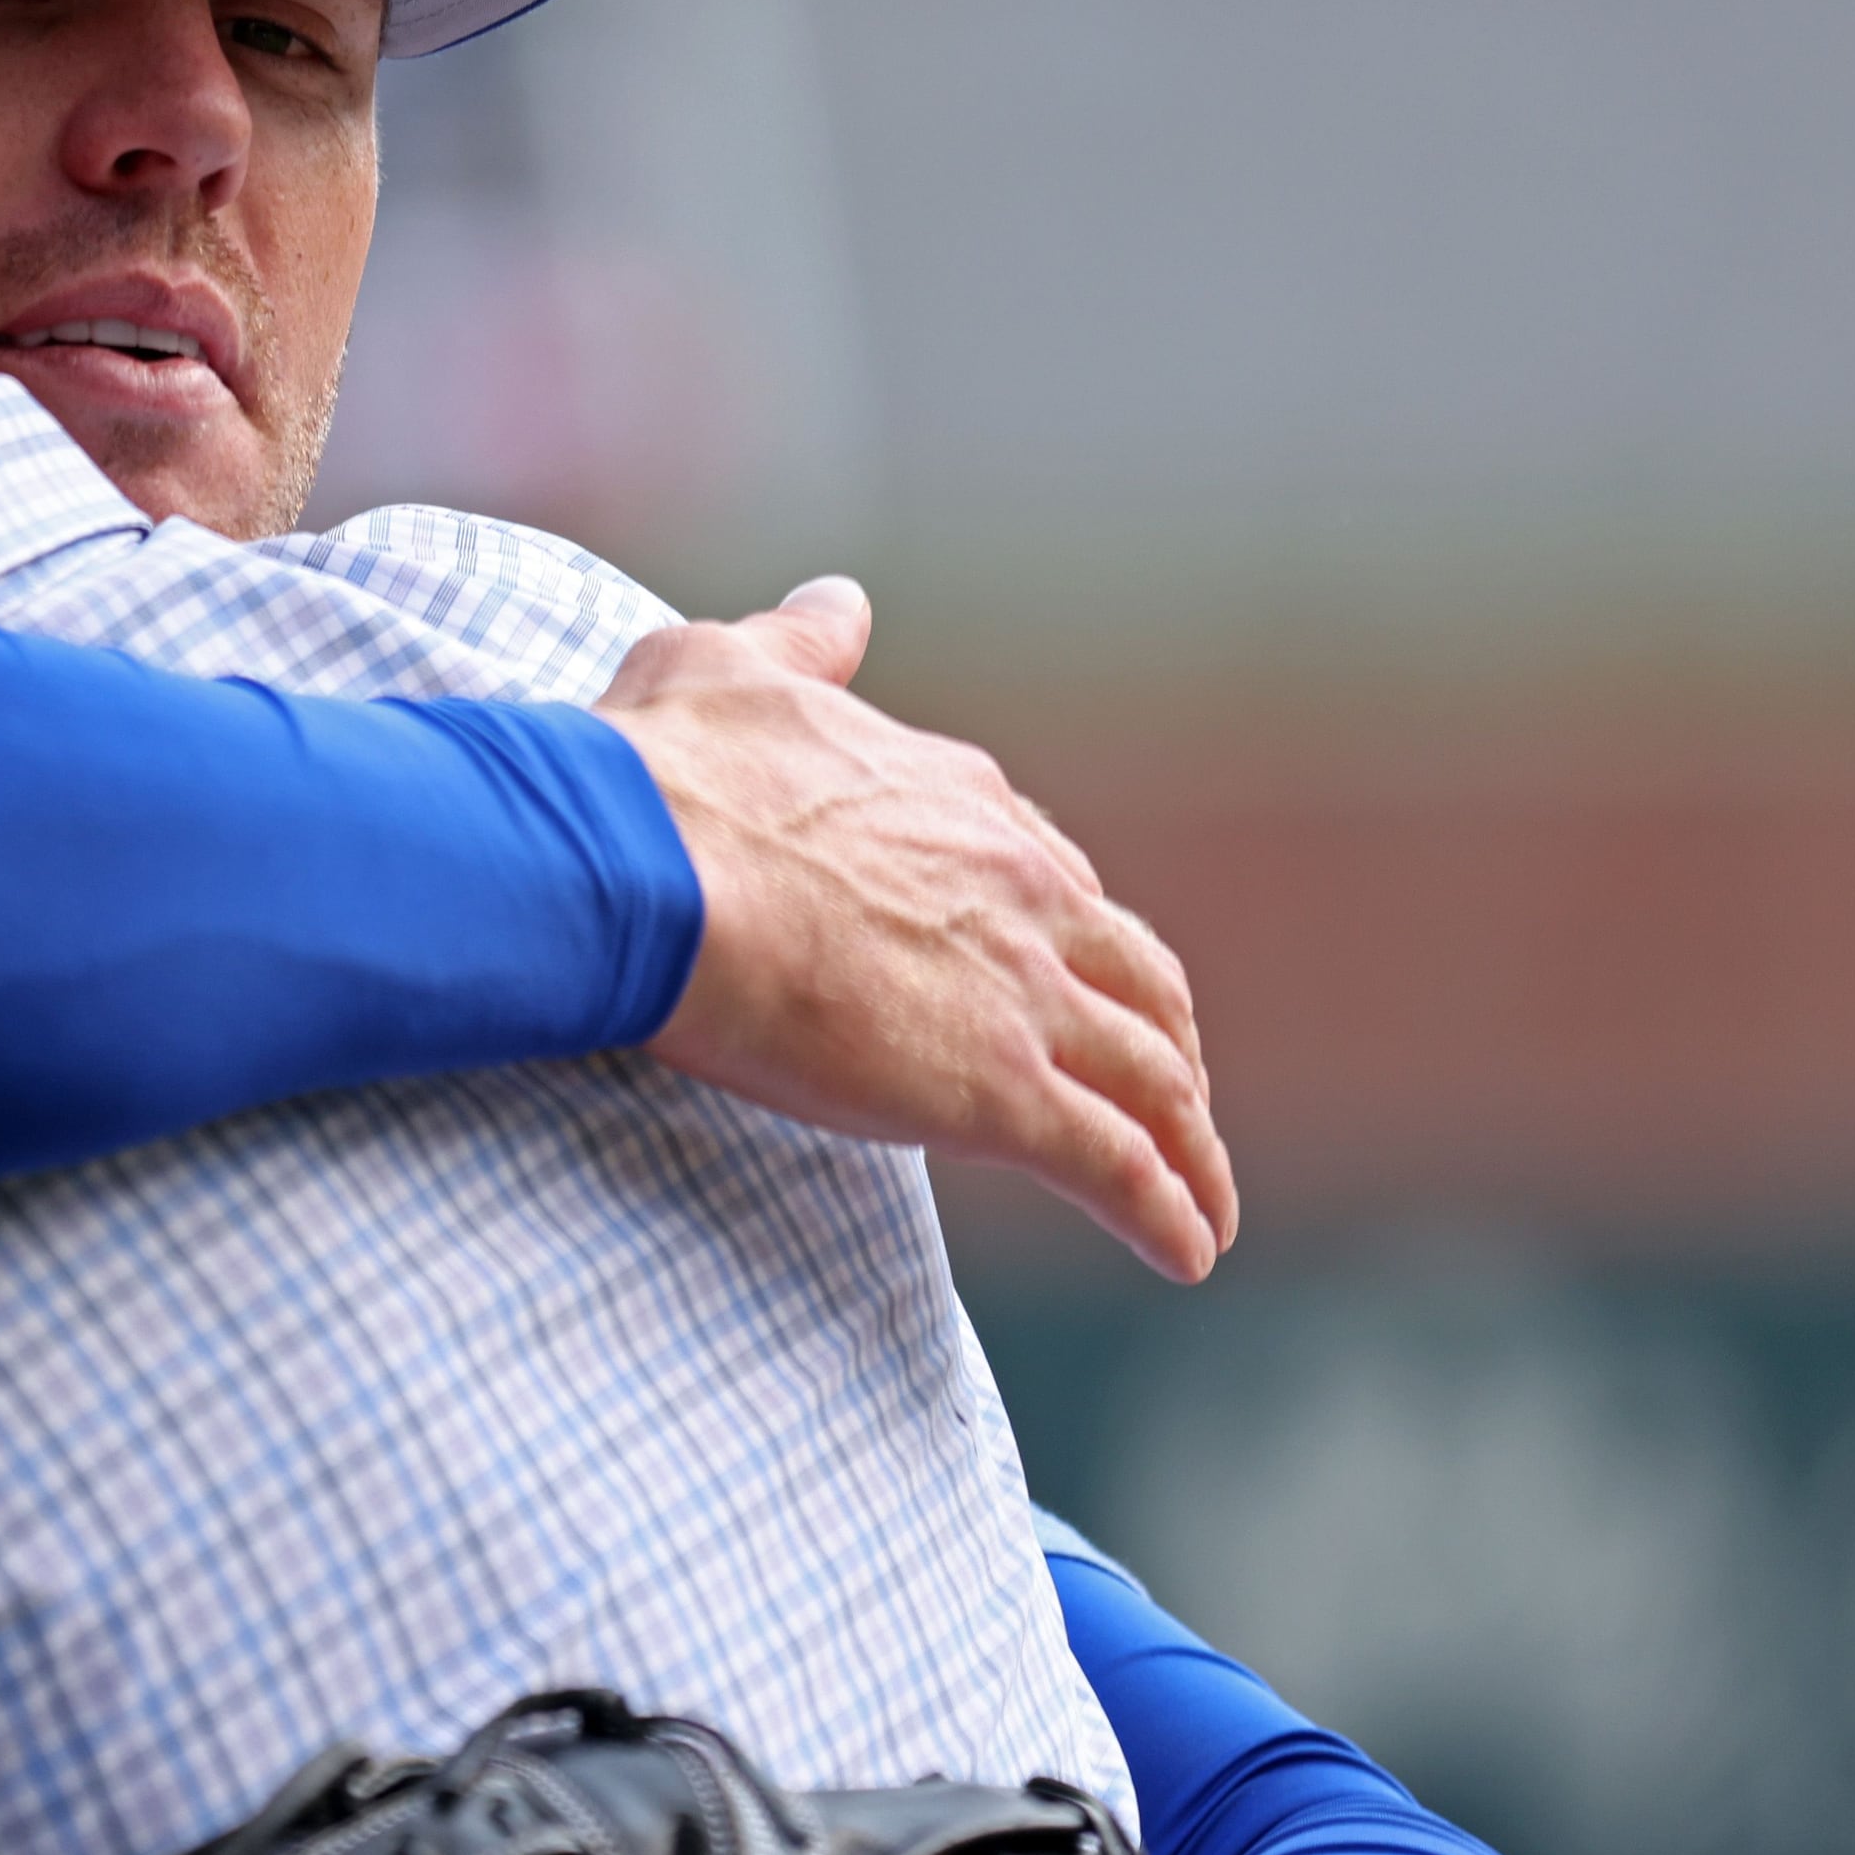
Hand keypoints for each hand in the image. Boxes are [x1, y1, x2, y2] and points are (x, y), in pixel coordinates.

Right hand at [602, 579, 1235, 1281]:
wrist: (646, 865)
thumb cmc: (666, 771)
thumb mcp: (733, 665)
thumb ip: (802, 642)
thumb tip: (839, 598)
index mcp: (960, 804)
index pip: (1053, 876)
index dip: (1074, 934)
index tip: (1077, 977)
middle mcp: (1022, 893)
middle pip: (1136, 978)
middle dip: (1166, 1041)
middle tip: (1172, 1094)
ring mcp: (1024, 997)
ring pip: (1153, 1080)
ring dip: (1194, 1147)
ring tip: (1208, 1204)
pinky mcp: (1004, 1095)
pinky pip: (1120, 1168)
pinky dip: (1168, 1215)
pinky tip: (1189, 1256)